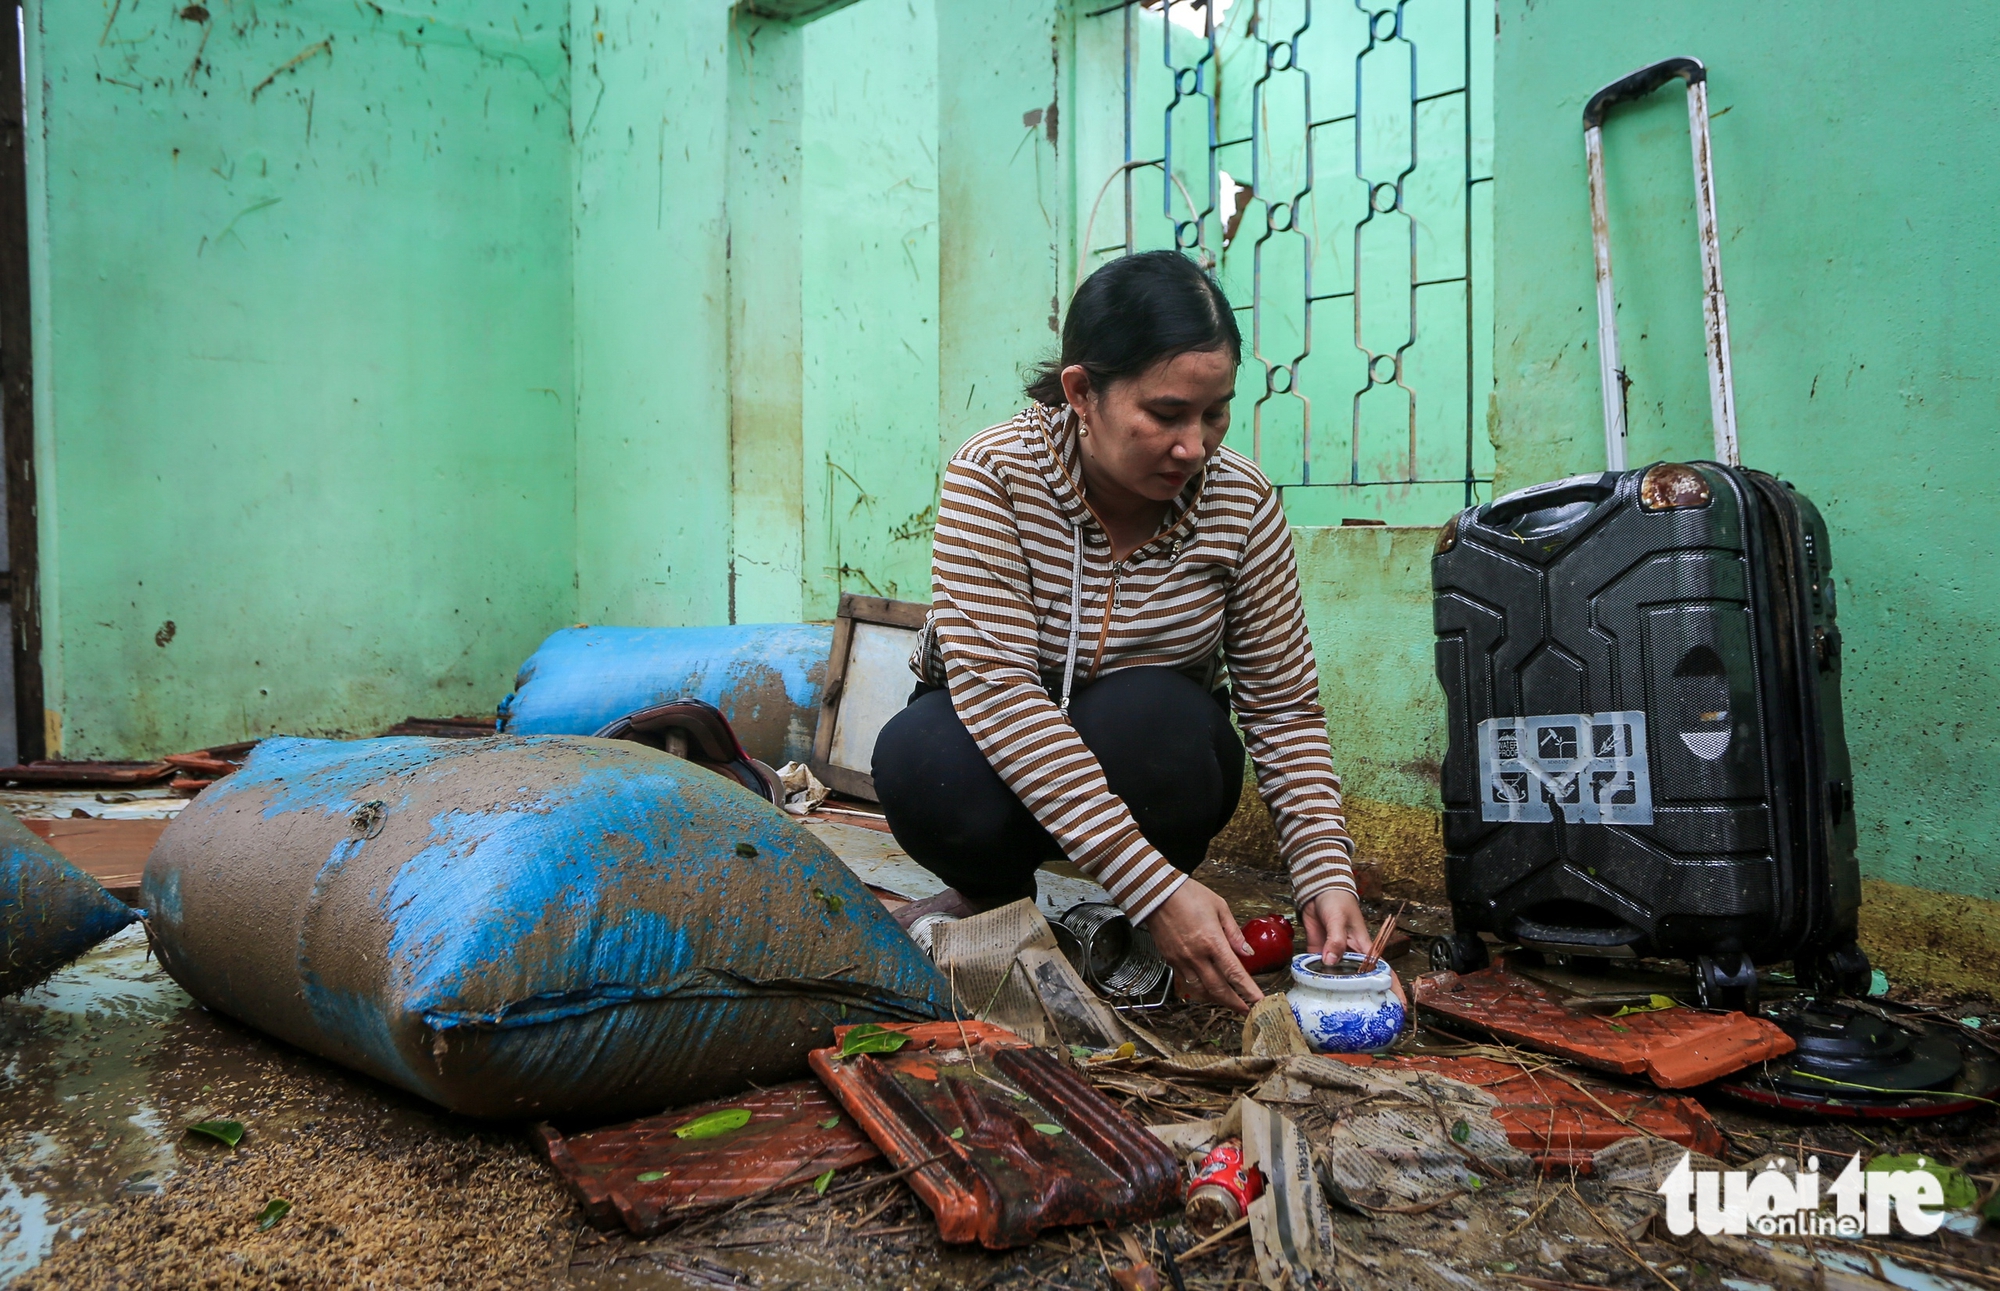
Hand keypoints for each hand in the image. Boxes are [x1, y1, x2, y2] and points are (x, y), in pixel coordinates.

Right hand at [1142, 880, 1263, 1014]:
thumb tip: (1247, 952)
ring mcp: (1181, 960)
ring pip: (1201, 990)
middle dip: (1234, 1004)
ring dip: (1216, 999)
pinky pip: (1186, 981)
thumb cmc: (1187, 895)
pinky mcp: (1170, 960)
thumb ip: (1234, 933)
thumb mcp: (1219, 907)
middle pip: (1218, 989)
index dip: (1248, 991)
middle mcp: (1196, 955)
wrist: (1156, 893)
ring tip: (1228, 1001)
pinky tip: (1207, 987)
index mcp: (1212, 941)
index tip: (1259, 1001)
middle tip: (1246, 1010)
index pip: (1234, 973)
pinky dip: (1199, 988)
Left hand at [1303, 888, 1407, 1007]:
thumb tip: (1330, 962)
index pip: (1383, 972)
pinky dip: (1318, 984)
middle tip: (1369, 1023)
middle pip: (1362, 983)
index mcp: (1365, 949)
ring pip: (1340, 982)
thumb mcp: (1339, 920)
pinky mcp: (1320, 956)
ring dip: (1340, 996)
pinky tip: (1316, 998)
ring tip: (1343, 1018)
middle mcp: (1352, 958)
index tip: (1399, 1008)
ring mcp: (1336, 959)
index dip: (1393, 990)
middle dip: (1367, 1001)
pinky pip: (1319, 974)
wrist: (1318, 892)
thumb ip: (1335, 941)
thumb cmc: (1337, 902)